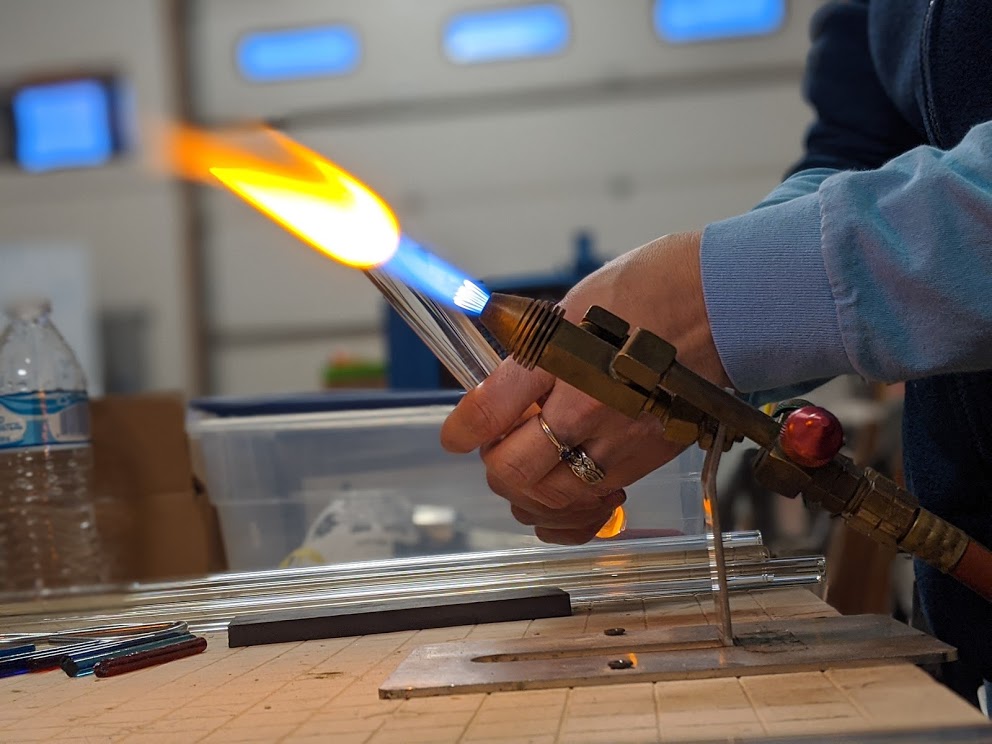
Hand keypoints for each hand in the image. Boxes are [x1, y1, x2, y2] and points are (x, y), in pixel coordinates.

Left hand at [441, 232, 730, 543]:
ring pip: (549, 498)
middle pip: (512, 470)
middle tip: (499, 446)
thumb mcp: (575, 304)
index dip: (461, 430)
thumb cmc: (655, 290)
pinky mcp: (645, 459)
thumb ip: (532, 351)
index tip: (456, 436)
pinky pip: (592, 508)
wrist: (724, 303)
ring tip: (530, 470)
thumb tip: (497, 381)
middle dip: (494, 462)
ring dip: (526, 491)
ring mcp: (619, 439)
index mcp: (561, 359)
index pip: (487, 412)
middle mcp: (587, 406)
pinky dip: (569, 512)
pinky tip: (568, 491)